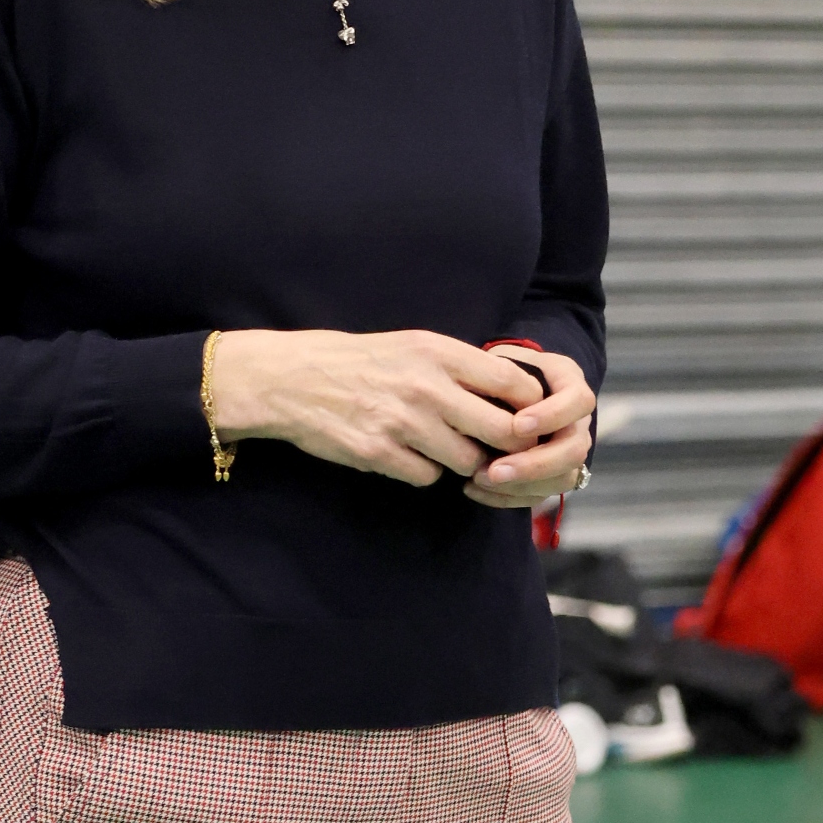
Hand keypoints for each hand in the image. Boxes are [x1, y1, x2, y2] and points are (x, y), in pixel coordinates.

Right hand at [207, 327, 545, 486]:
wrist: (293, 378)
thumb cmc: (361, 362)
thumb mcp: (413, 346)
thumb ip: (460, 367)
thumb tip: (514, 395)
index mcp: (439, 353)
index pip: (513, 384)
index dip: (529, 408)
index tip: (523, 418)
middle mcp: (427, 386)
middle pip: (502, 431)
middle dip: (505, 446)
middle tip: (495, 448)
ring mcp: (403, 422)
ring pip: (467, 462)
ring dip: (461, 462)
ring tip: (441, 447)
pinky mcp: (379, 452)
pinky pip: (427, 477)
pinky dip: (423, 471)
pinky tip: (406, 455)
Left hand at [462, 350, 595, 509]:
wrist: (497, 390)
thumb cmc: (499, 371)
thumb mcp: (501, 362)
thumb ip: (503, 379)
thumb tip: (486, 406)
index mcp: (570, 387)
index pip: (579, 402)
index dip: (553, 416)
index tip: (517, 425)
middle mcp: (577, 423)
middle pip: (575, 450)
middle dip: (534, 465)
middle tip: (494, 470)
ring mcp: (568, 452)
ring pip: (563, 480)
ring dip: (521, 485)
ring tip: (479, 479)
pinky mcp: (552, 477)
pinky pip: (540, 496)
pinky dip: (506, 497)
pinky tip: (473, 489)